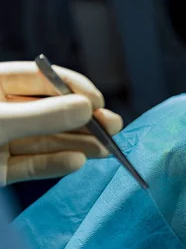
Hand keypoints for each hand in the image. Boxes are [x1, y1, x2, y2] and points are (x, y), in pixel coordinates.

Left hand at [0, 62, 122, 185]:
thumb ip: (41, 116)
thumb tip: (86, 109)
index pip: (40, 78)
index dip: (72, 87)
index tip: (96, 102)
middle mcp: (1, 112)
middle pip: (48, 112)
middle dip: (82, 120)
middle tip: (112, 126)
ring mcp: (0, 141)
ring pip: (45, 140)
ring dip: (77, 144)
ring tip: (106, 149)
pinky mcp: (0, 171)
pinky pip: (32, 165)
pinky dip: (55, 164)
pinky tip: (77, 162)